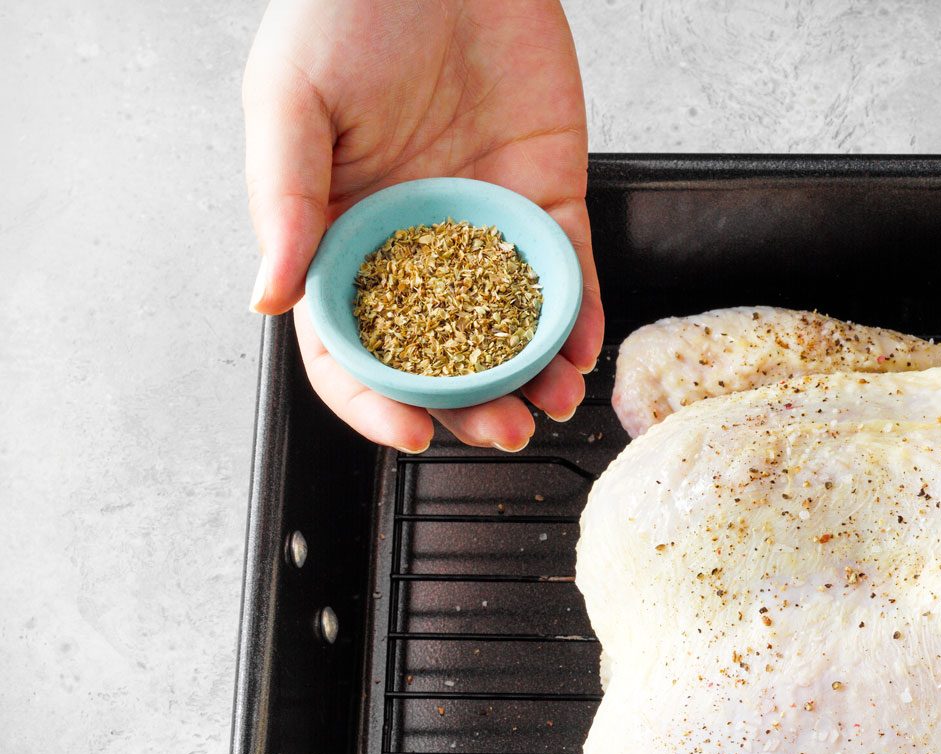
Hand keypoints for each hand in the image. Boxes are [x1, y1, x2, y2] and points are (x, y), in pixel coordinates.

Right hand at [243, 0, 602, 451]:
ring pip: (512, 329)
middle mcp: (416, 245)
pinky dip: (578, 317)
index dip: (375, 400)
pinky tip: (582, 350)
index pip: (351, 347)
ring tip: (549, 404)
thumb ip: (284, 200)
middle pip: (442, 357)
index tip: (409, 434)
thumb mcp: (289, 99)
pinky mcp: (547, 197)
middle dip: (471, 407)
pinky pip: (568, 274)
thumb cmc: (342, 9)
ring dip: (532, 377)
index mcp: (342, 236)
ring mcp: (484, 226)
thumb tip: (267, 301)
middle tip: (502, 433)